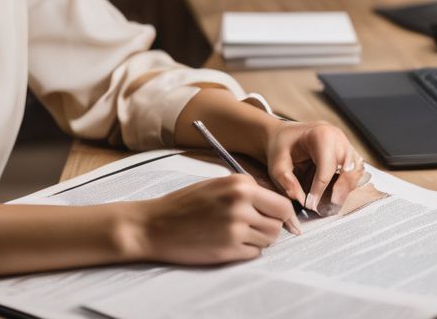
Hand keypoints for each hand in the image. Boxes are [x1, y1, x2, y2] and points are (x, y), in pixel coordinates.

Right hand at [133, 175, 297, 264]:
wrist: (154, 225)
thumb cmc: (184, 204)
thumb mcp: (217, 185)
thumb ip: (246, 191)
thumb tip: (277, 205)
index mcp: (240, 184)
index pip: (282, 202)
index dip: (282, 212)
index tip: (282, 219)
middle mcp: (241, 204)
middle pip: (280, 221)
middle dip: (273, 225)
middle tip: (257, 226)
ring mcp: (235, 228)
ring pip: (269, 238)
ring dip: (260, 238)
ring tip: (239, 233)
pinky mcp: (228, 249)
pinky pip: (254, 253)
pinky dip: (247, 250)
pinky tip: (229, 243)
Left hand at [264, 121, 366, 216]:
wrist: (284, 135)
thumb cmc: (281, 146)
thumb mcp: (276, 163)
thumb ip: (285, 180)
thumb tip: (298, 197)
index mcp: (321, 134)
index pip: (326, 167)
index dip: (319, 189)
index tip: (310, 204)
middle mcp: (337, 137)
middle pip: (348, 168)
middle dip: (341, 190)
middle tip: (329, 208)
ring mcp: (345, 143)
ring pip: (356, 169)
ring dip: (347, 188)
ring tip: (334, 202)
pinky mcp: (348, 151)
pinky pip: (355, 170)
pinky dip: (349, 184)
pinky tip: (337, 194)